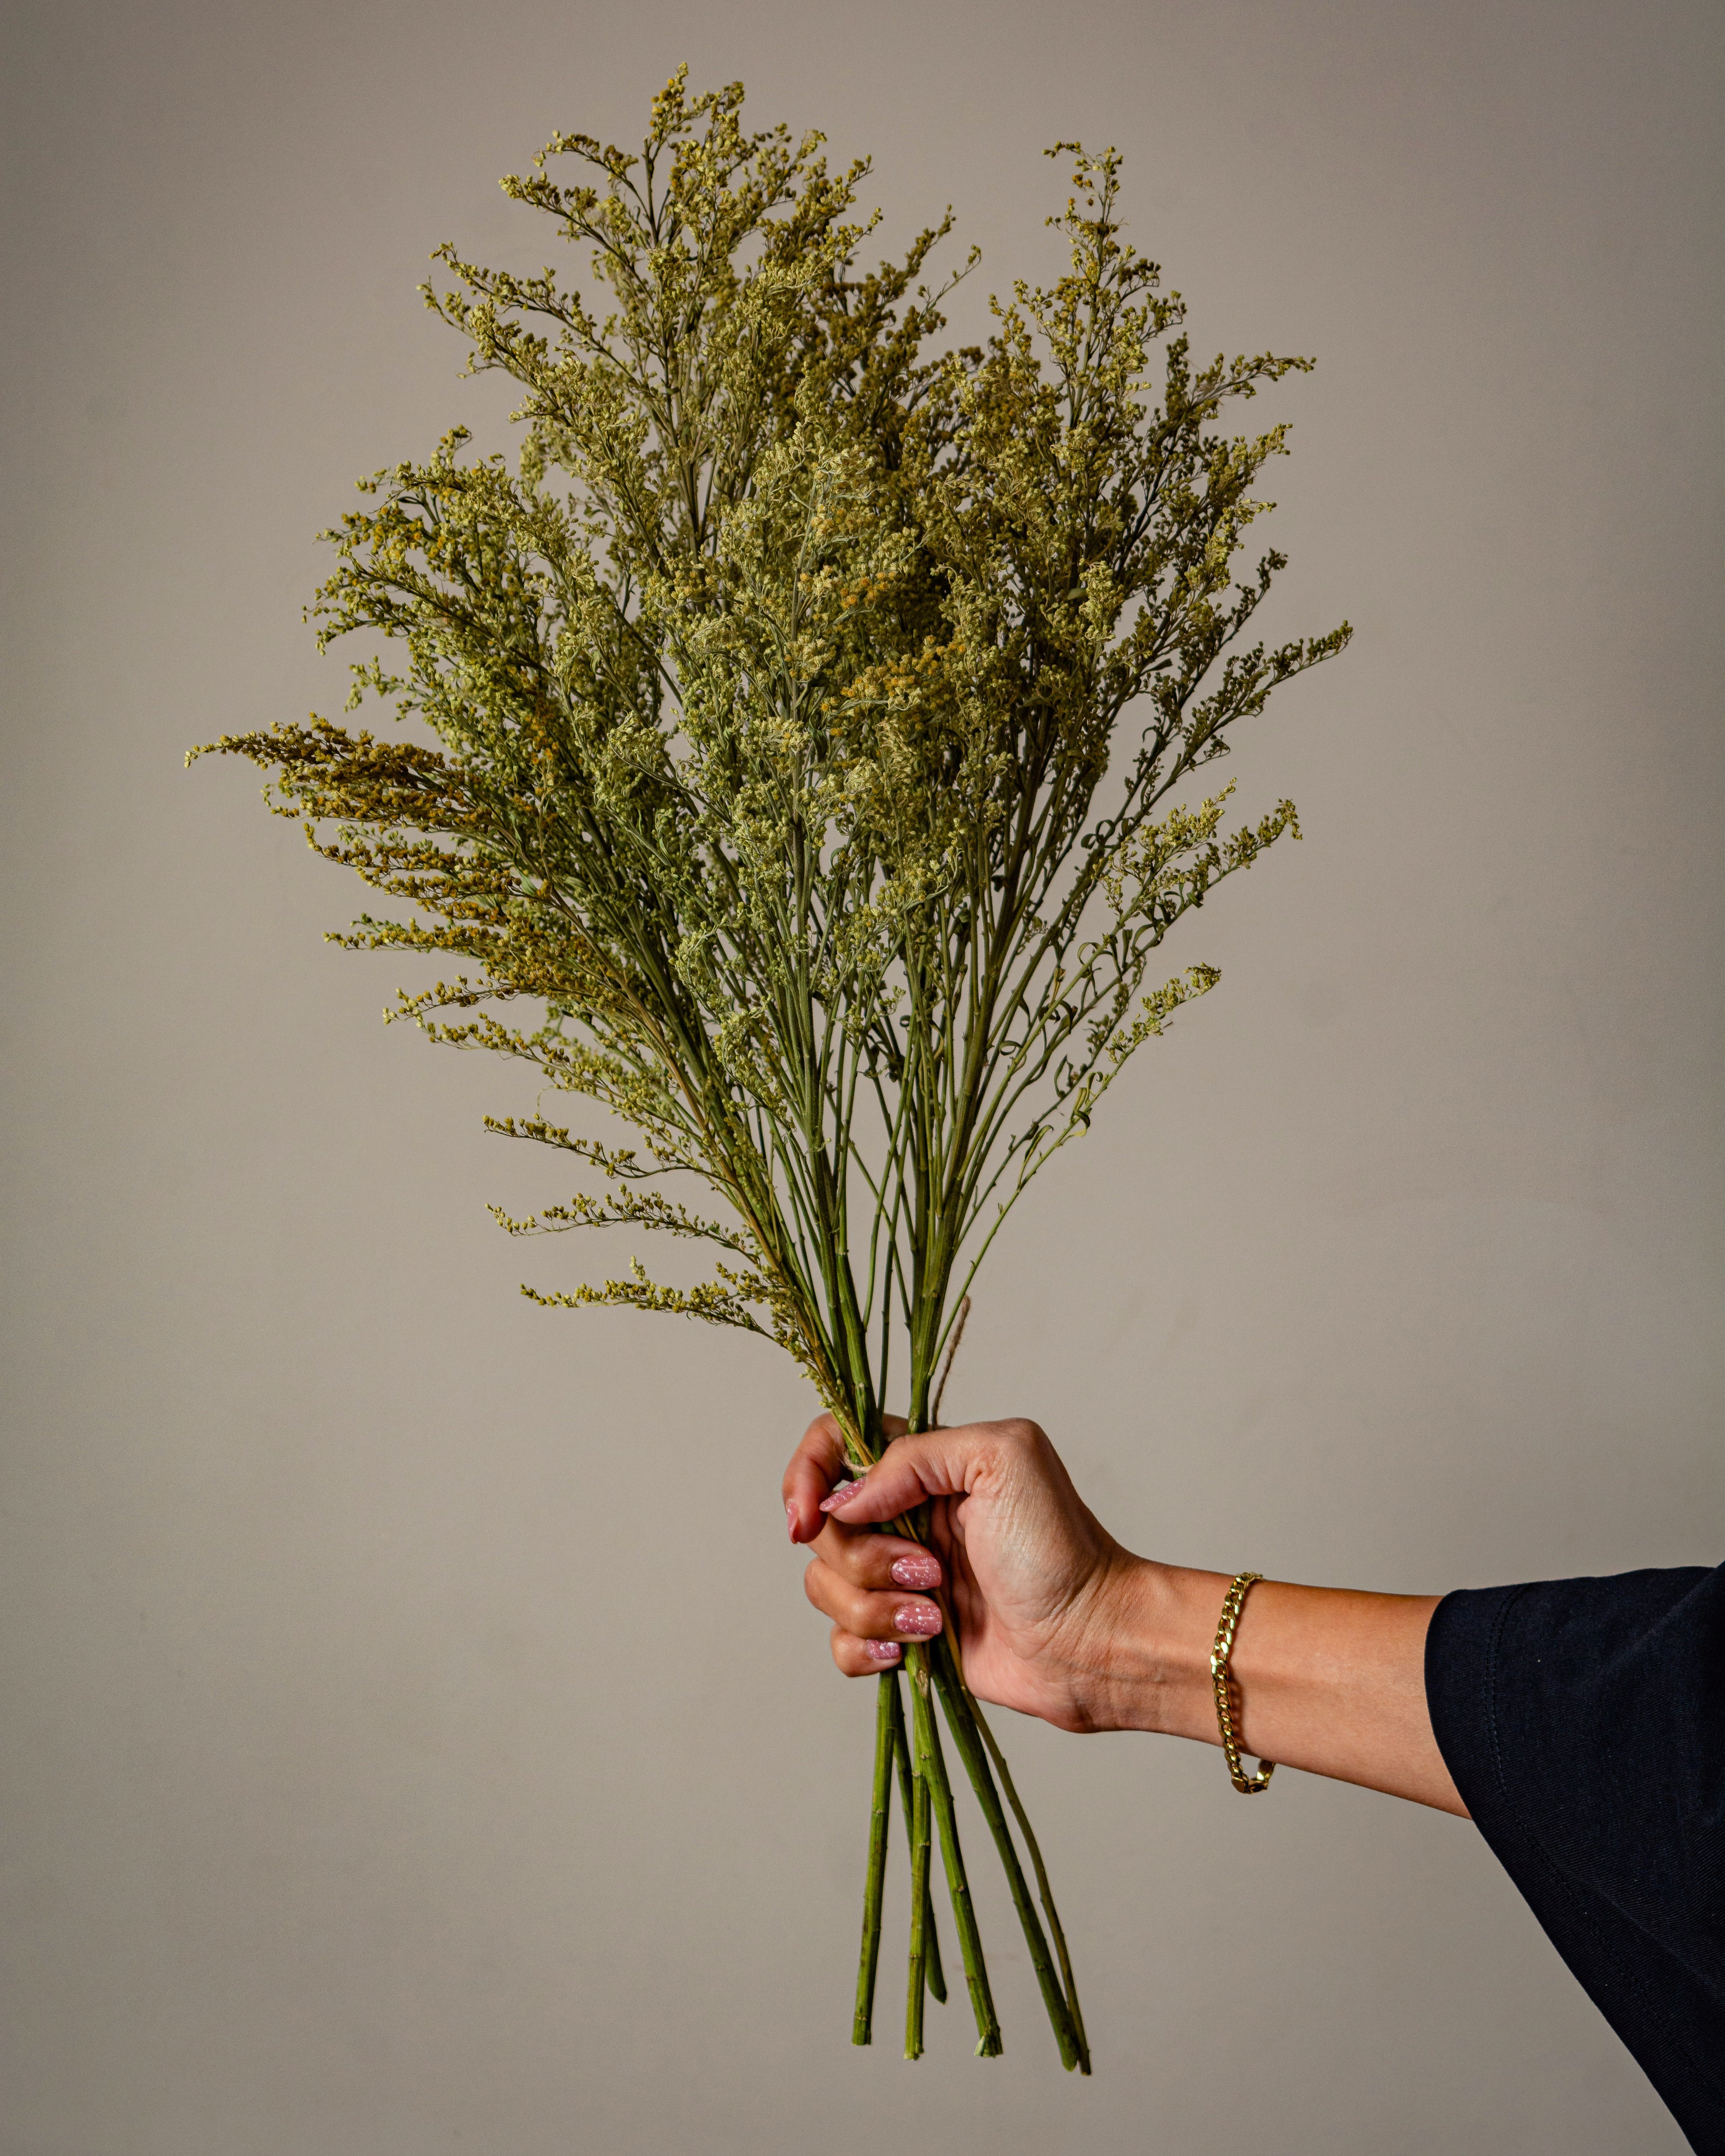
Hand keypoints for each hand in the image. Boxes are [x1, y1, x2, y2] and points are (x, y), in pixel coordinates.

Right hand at [783, 1413, 1151, 1732]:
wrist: (1091, 1640)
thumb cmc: (1061, 1547)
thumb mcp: (1002, 1459)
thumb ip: (914, 1457)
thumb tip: (845, 1499)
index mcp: (923, 1467)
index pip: (832, 1445)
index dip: (805, 1476)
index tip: (810, 1517)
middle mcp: (904, 1517)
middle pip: (822, 1528)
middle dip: (864, 1558)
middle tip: (930, 1571)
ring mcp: (899, 1578)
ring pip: (826, 1588)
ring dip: (874, 1606)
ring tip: (936, 1614)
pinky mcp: (902, 1635)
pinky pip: (841, 1644)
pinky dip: (866, 1650)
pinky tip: (914, 1650)